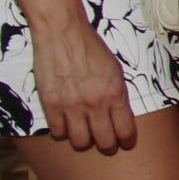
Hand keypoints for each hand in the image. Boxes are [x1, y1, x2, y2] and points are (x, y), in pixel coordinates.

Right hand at [34, 14, 138, 152]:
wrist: (63, 33)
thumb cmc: (91, 48)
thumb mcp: (115, 70)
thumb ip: (117, 94)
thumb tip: (119, 115)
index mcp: (115, 94)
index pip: (126, 131)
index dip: (127, 141)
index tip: (125, 143)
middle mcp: (95, 104)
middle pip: (104, 143)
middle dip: (107, 146)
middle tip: (105, 143)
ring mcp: (72, 106)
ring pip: (80, 142)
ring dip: (84, 140)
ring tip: (83, 133)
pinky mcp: (51, 104)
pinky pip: (58, 132)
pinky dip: (62, 131)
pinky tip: (64, 123)